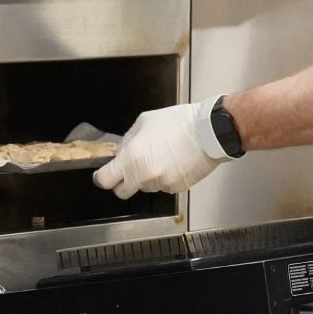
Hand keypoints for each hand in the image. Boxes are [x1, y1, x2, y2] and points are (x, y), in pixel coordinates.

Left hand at [93, 100, 230, 198]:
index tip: (104, 174)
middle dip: (123, 181)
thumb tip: (120, 153)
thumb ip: (128, 140)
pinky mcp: (176, 189)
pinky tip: (173, 162)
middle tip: (131, 167)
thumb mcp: (144, 121)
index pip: (105, 180)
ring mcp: (161, 184)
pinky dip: (163, 178)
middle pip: (122, 192)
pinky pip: (162, 187)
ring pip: (144, 188)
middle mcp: (144, 176)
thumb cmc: (178, 122)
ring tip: (160, 157)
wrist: (210, 132)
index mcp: (132, 158)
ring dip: (146, 178)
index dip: (102, 178)